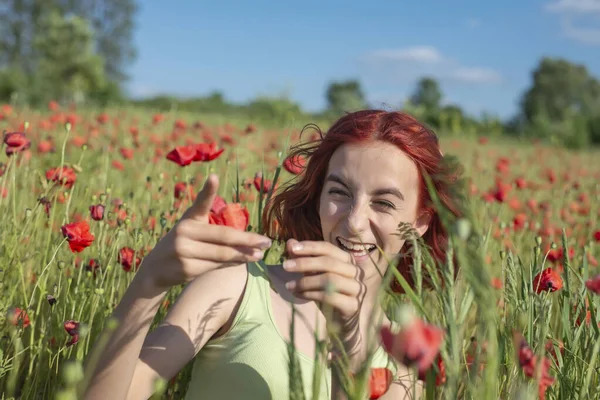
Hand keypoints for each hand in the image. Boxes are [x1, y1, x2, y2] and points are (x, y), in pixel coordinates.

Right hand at [138, 174, 271, 291]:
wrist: (155, 269)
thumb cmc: (183, 244)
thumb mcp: (193, 229)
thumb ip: (215, 230)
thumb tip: (248, 239)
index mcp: (189, 218)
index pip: (200, 203)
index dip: (207, 190)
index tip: (214, 177)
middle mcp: (184, 232)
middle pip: (223, 236)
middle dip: (248, 240)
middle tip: (267, 242)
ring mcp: (184, 251)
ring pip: (222, 254)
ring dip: (244, 255)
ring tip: (260, 254)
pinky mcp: (186, 269)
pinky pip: (215, 266)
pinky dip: (232, 264)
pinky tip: (243, 262)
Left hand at [282, 239, 365, 356]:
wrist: (341, 324)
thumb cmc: (327, 295)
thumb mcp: (314, 276)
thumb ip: (304, 259)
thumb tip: (290, 243)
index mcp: (348, 261)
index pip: (329, 248)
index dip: (310, 247)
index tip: (291, 248)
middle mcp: (356, 272)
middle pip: (329, 262)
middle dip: (305, 262)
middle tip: (285, 266)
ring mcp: (357, 289)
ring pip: (330, 279)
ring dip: (306, 281)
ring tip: (290, 286)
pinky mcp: (353, 305)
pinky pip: (330, 296)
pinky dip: (311, 294)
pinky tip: (299, 295)